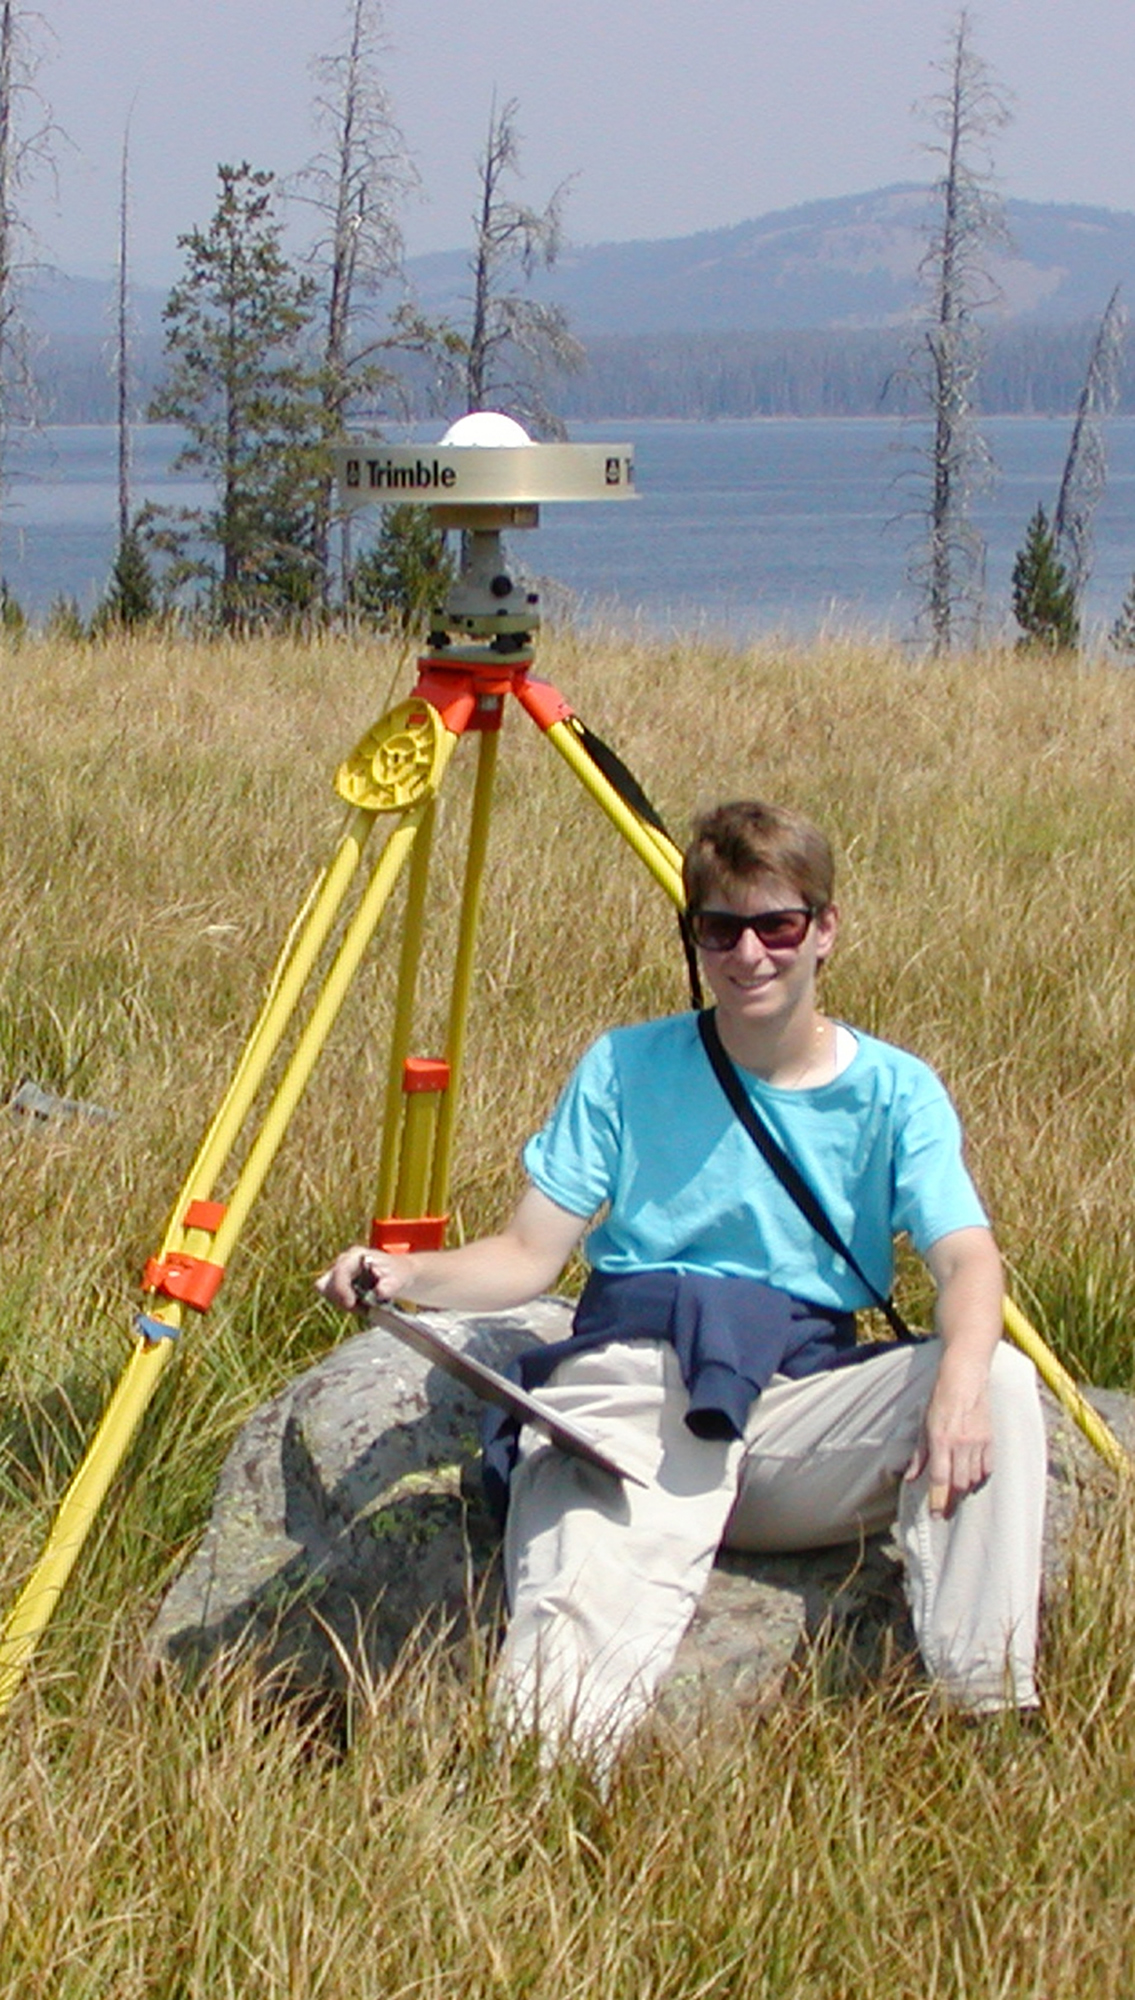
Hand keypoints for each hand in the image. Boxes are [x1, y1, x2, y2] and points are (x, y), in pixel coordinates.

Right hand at [315, 1245, 413, 1311]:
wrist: (398, 1272)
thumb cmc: (398, 1273)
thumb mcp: (398, 1280)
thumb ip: (388, 1287)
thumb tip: (378, 1292)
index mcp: (357, 1255)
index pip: (340, 1271)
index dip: (341, 1289)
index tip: (350, 1304)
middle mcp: (344, 1260)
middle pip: (328, 1283)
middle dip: (341, 1299)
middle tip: (361, 1308)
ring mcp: (340, 1270)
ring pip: (327, 1291)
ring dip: (343, 1303)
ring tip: (363, 1307)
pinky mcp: (339, 1281)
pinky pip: (332, 1296)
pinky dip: (344, 1303)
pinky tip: (359, 1305)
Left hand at [905, 1356, 992, 1517]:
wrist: (965, 1378)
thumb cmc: (940, 1399)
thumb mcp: (924, 1425)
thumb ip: (919, 1455)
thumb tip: (911, 1479)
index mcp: (940, 1439)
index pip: (939, 1478)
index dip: (938, 1500)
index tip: (936, 1515)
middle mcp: (960, 1443)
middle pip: (958, 1484)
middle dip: (951, 1502)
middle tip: (945, 1512)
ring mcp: (977, 1442)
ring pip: (973, 1478)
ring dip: (964, 1490)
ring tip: (956, 1495)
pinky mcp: (990, 1439)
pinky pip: (987, 1468)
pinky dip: (979, 1478)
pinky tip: (972, 1479)